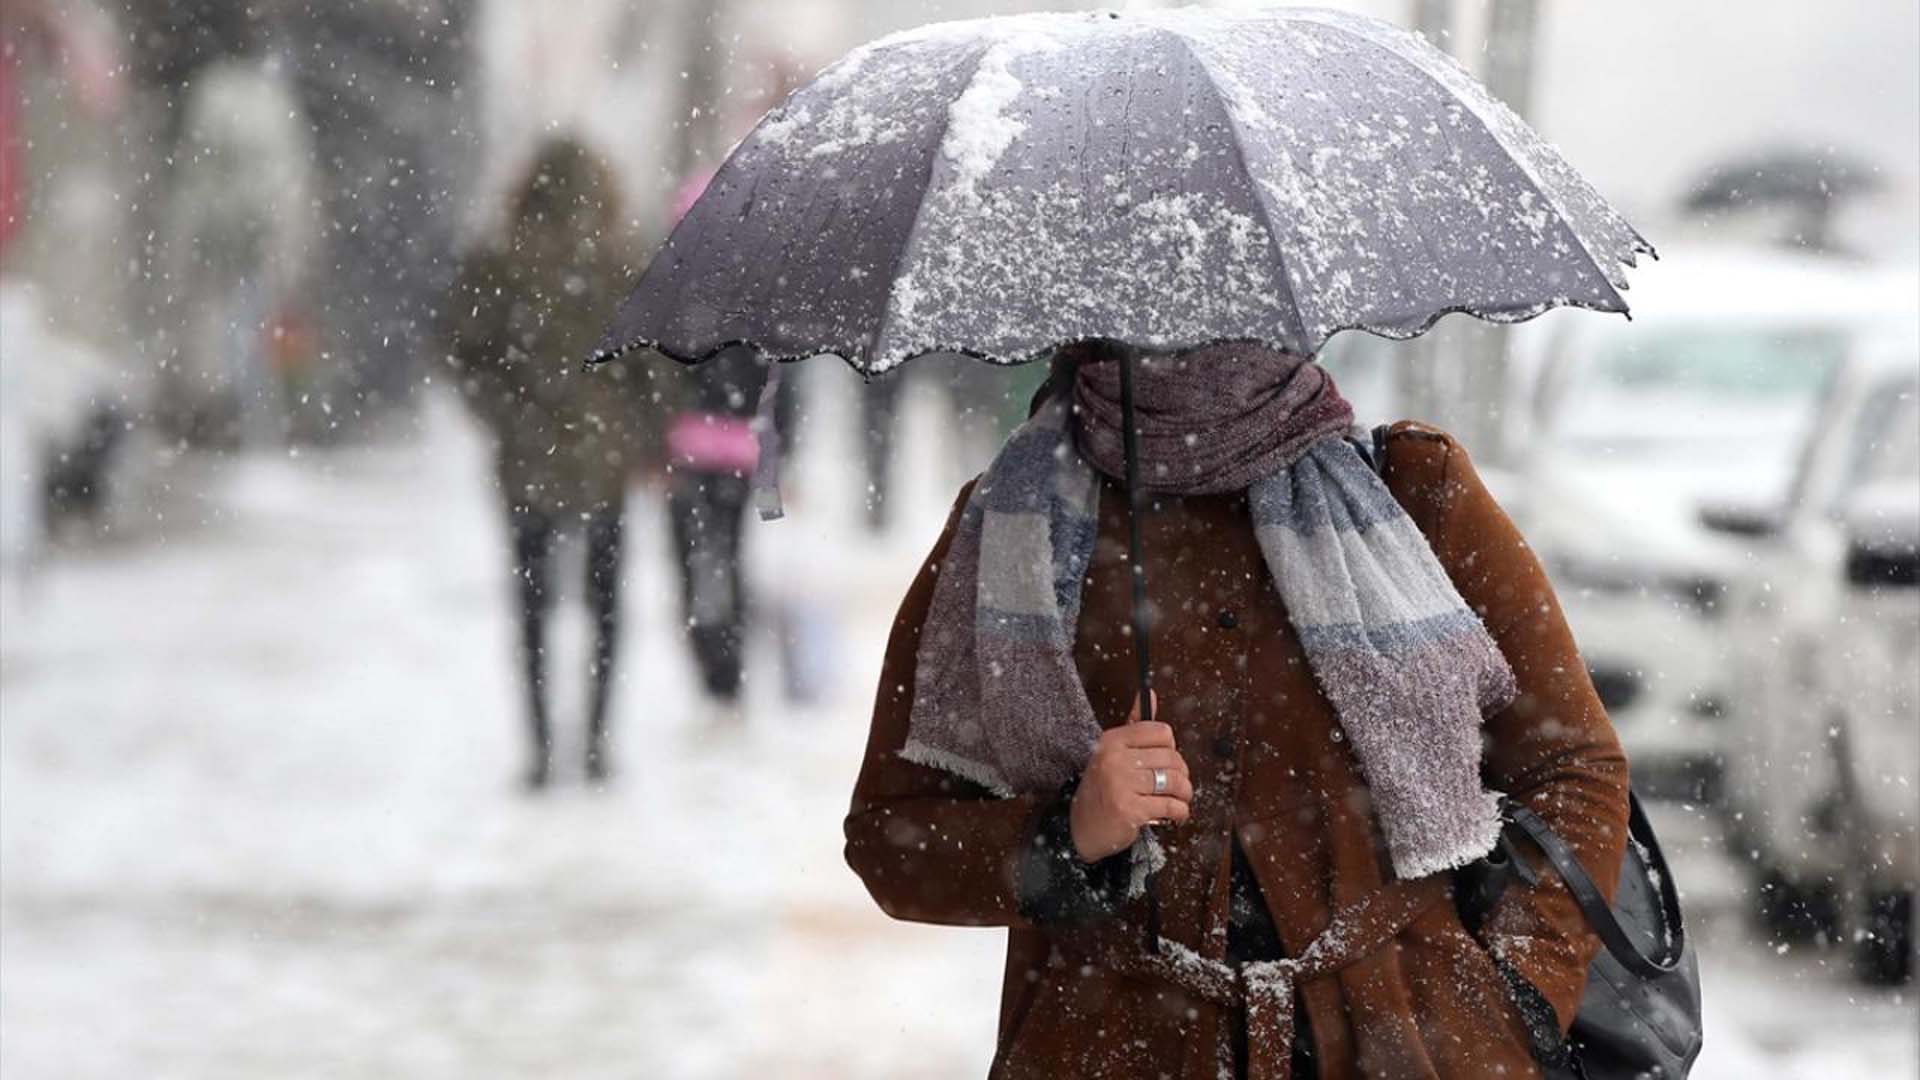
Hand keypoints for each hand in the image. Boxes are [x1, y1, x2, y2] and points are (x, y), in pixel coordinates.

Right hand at [1069, 694, 1191, 862]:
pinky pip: (1170, 805)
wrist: (1081, 828)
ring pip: (1174, 781)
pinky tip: (1174, 815)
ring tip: (1179, 800)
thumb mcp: (1112, 752)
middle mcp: (1114, 759)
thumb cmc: (1102, 788)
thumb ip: (1134, 724)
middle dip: (1181, 774)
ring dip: (1183, 794)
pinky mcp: (1129, 809)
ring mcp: (1121, 784)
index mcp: (1112, 740)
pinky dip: (1179, 812)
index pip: (1162, 732)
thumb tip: (1148, 691)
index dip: (1171, 748)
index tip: (1166, 761)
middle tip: (1176, 785)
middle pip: (1172, 757)